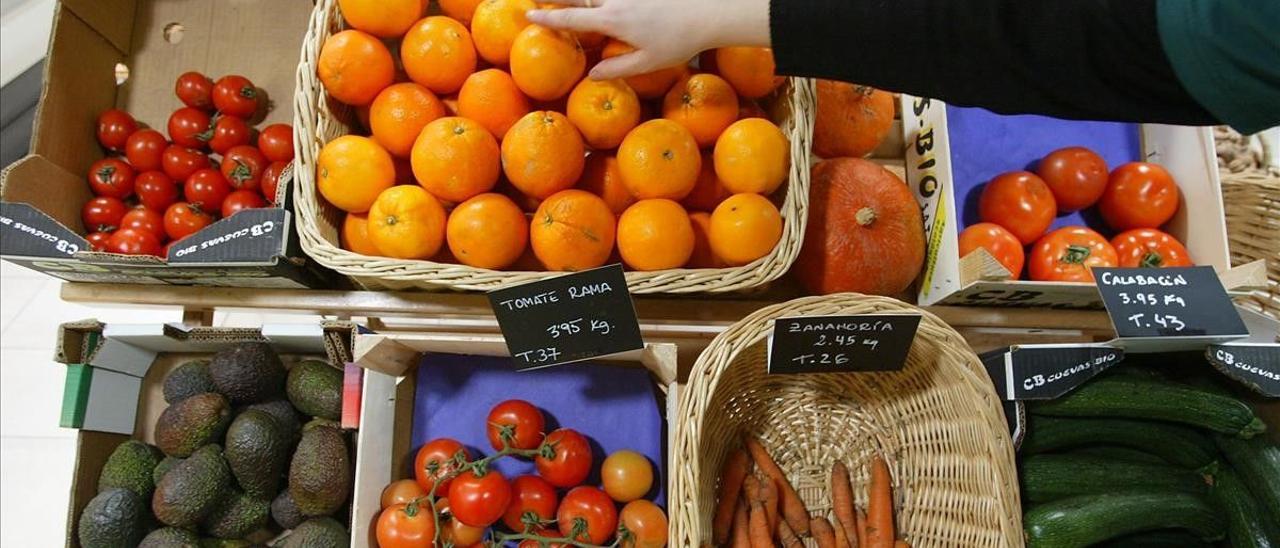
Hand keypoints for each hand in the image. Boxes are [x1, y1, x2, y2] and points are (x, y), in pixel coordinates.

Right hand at [527, 0, 770, 79]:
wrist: (708, 12)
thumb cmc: (680, 41)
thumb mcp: (648, 62)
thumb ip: (618, 68)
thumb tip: (592, 75)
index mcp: (614, 21)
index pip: (573, 19)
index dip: (548, 19)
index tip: (529, 15)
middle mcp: (616, 1)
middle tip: (537, 0)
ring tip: (566, 4)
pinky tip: (597, 3)